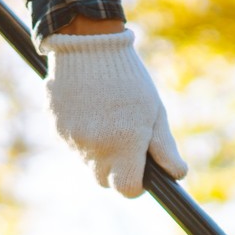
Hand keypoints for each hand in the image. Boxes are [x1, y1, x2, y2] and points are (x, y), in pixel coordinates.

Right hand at [43, 27, 187, 197]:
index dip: (136, 185)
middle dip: (116, 171)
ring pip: (87, 163)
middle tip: (125, 144)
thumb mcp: (154, 110)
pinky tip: (89, 110)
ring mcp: (73, 139)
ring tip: (107, 119)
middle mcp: (96, 148)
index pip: (127, 189)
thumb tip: (177, 174)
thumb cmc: (130, 78)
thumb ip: (164, 147)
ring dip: (99, 152)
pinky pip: (72, 144)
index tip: (140, 173)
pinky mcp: (57, 128)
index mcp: (124, 144)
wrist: (89, 44)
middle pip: (105, 181)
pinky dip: (82, 136)